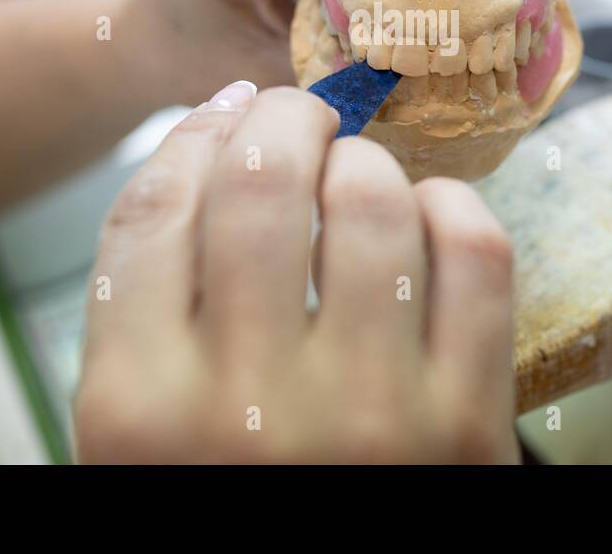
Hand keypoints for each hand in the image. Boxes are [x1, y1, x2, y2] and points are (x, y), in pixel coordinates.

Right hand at [74, 83, 518, 463]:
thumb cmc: (231, 496)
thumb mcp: (140, 438)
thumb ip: (147, 309)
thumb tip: (216, 141)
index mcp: (136, 412)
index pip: (152, 209)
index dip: (191, 135)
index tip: (220, 114)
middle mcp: (247, 411)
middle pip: (259, 182)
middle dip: (278, 121)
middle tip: (292, 118)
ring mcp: (371, 417)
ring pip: (371, 199)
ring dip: (361, 161)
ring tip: (354, 174)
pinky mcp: (473, 427)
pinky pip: (475, 253)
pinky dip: (453, 207)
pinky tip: (428, 217)